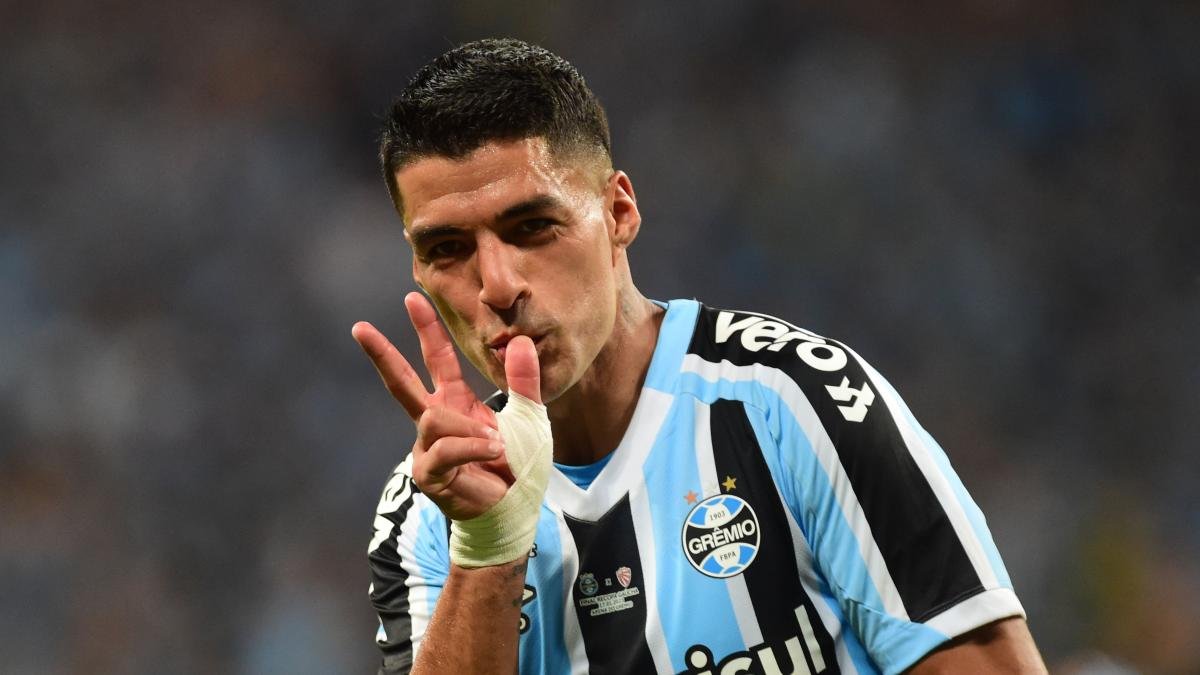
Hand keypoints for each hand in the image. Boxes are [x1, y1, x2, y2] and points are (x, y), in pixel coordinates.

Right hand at [352, 292, 541, 520]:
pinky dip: (472, 447)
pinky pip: (445, 448)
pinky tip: (491, 454)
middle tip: (359, 327)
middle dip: (382, 354)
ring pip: (433, 418)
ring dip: (470, 430)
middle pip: (401, 382)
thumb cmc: (519, 467)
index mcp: (457, 404)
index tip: (412, 298)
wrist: (516, 510)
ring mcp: (427, 448)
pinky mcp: (427, 473)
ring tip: (496, 446)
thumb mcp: (529, 417)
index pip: (438, 361)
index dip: (427, 330)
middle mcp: (436, 423)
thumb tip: (521, 341)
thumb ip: (524, 382)